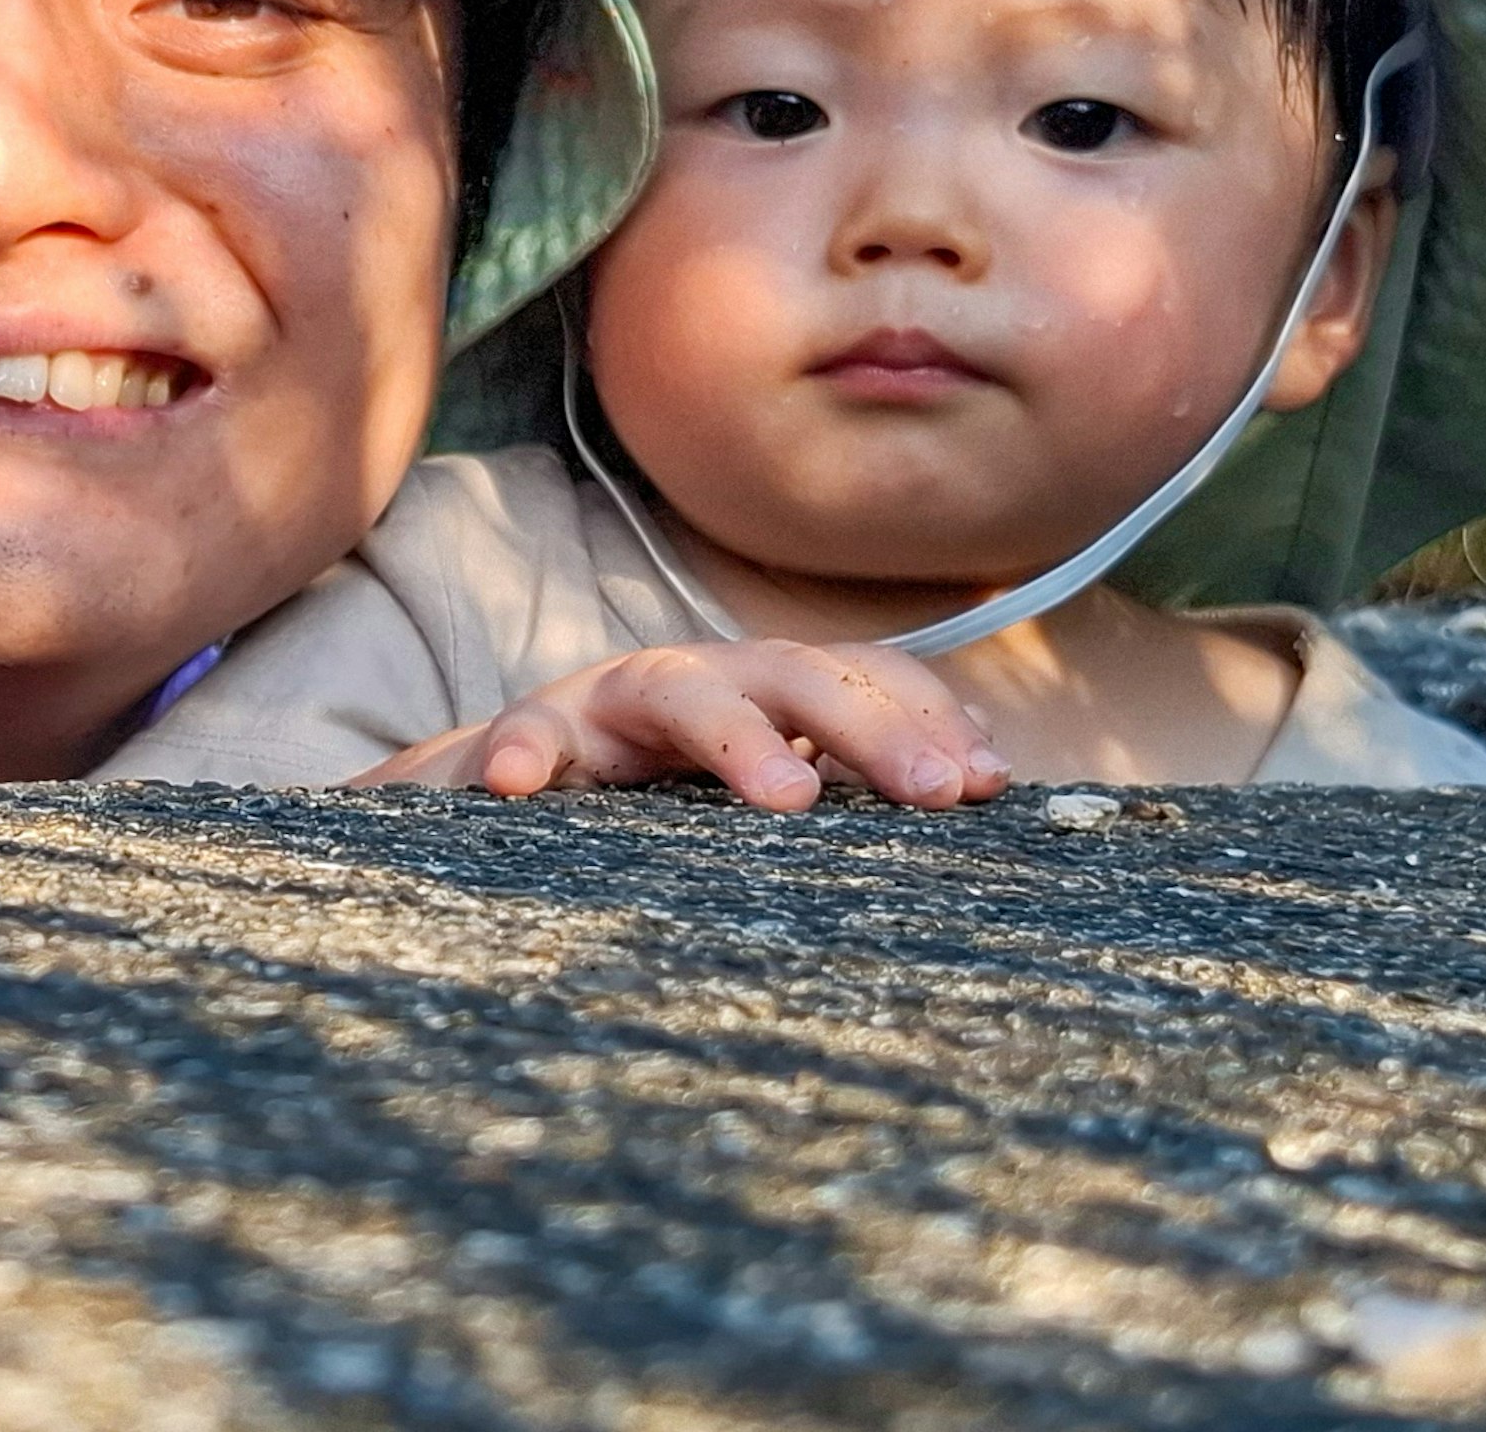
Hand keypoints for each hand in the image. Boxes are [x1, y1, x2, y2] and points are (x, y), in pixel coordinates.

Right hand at [361, 638, 1011, 811]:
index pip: (862, 675)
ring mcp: (608, 702)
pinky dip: (522, 751)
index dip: (925, 718)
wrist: (501, 794)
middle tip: (932, 793)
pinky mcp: (524, 737)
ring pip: (679, 688)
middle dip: (870, 724)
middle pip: (794, 672)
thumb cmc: (648, 813)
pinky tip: (523, 785)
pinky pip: (521, 736)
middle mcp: (700, 682)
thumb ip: (844, 791)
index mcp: (766, 697)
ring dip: (738, 737)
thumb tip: (979, 792)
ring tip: (787, 799)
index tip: (984, 784)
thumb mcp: (753, 803)